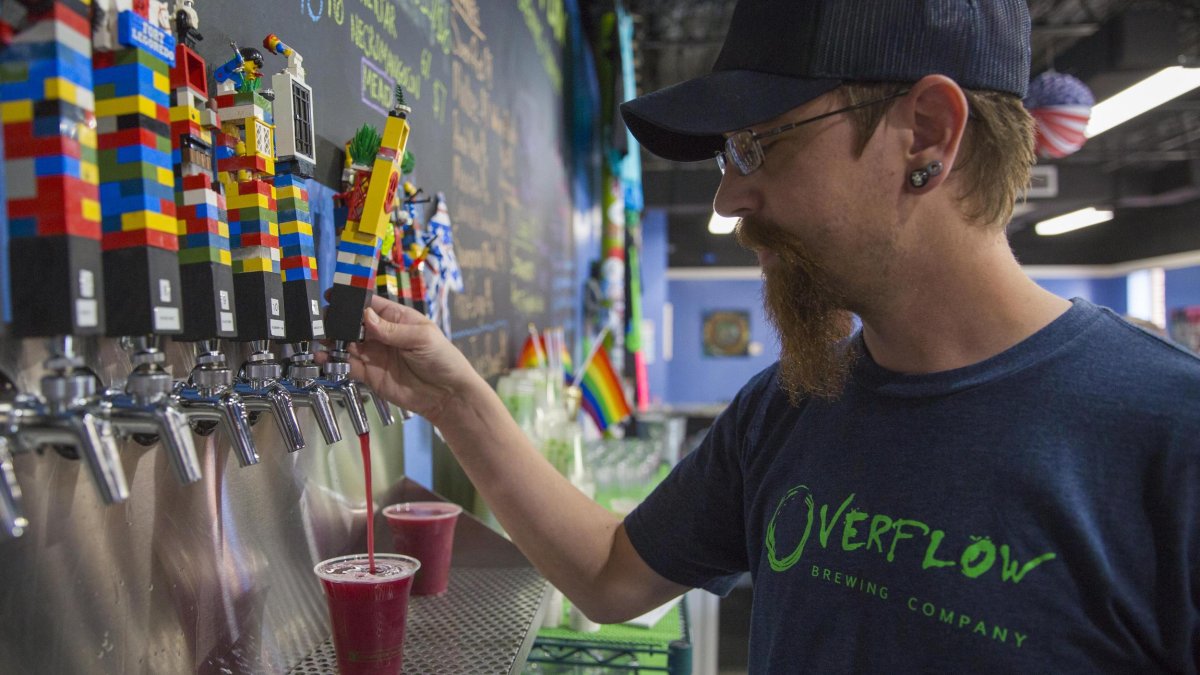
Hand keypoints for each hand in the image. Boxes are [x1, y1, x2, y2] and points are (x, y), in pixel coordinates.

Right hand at [335, 295, 480, 424]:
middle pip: (353, 324)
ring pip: (346, 344)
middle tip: (323, 322)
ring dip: (331, 341)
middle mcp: (382, 335)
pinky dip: (333, 362)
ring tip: (319, 339)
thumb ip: (392, 329)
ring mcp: (374, 354)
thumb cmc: (442, 360)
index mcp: (397, 319)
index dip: (352, 301)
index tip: (334, 297)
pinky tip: (323, 357)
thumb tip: (366, 316)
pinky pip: (347, 366)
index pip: (370, 305)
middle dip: (337, 321)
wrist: (446, 395)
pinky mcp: (369, 374)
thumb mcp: (422, 338)